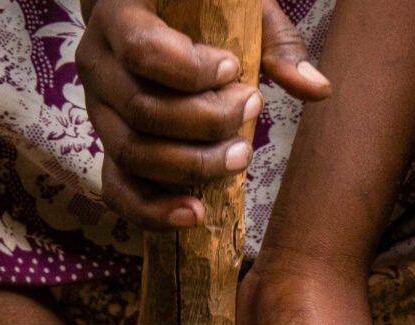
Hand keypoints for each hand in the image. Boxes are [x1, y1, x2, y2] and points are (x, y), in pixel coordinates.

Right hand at [75, 0, 329, 228]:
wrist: (149, 20)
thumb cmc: (198, 11)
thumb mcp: (238, 10)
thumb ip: (276, 43)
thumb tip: (318, 90)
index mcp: (119, 15)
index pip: (142, 50)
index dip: (190, 69)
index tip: (232, 69)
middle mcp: (97, 65)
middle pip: (143, 110)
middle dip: (205, 121)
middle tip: (251, 111)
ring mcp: (97, 113)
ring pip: (133, 153)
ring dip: (191, 164)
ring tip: (239, 155)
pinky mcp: (107, 151)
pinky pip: (119, 191)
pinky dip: (154, 211)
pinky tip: (194, 214)